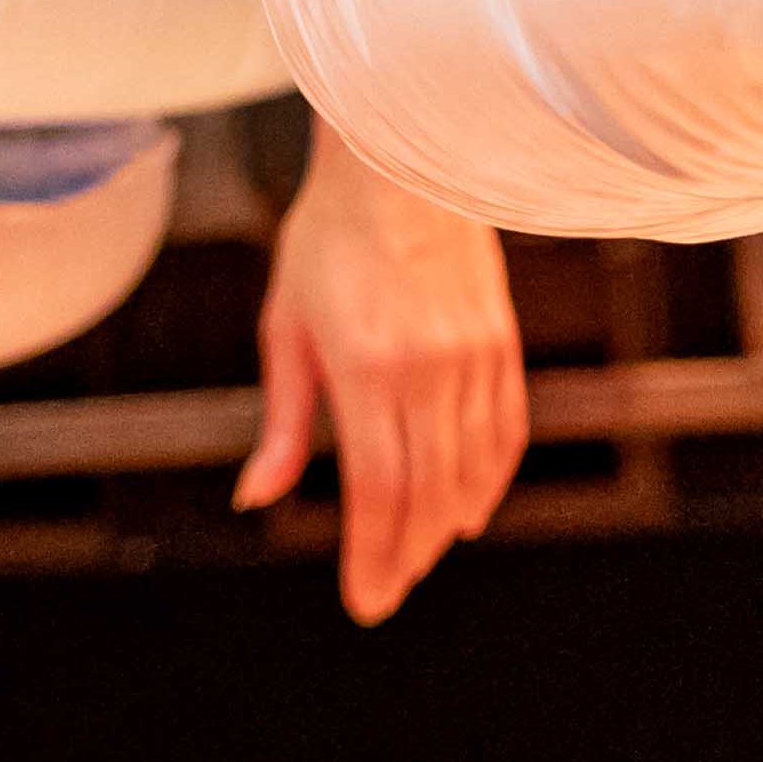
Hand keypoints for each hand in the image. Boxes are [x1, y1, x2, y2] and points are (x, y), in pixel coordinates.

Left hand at [239, 130, 524, 621]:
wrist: (403, 162)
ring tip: (418, 556)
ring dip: (445, 525)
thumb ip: (281, 420)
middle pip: (427, 494)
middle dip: (405, 554)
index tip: (365, 599)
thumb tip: (257, 496)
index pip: (377, 488)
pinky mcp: (502, 343)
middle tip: (386, 592)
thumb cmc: (331, 237)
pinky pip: (505, 431)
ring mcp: (474, 357)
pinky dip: (490, 479)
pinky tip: (470, 509)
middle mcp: (429, 369)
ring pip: (470, 470)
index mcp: (367, 368)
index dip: (372, 553)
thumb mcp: (285, 326)